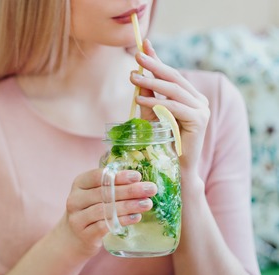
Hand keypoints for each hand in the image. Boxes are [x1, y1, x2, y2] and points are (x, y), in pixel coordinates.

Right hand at [60, 168, 155, 256]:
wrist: (73, 238)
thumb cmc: (90, 211)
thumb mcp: (94, 195)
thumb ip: (111, 186)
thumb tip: (140, 180)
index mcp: (79, 183)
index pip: (98, 176)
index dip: (118, 176)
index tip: (138, 176)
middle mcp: (75, 199)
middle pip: (104, 193)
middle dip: (130, 190)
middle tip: (151, 189)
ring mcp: (77, 218)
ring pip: (105, 210)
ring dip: (129, 206)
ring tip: (147, 204)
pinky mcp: (84, 234)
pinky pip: (105, 226)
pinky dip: (122, 221)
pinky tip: (136, 217)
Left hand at [130, 39, 209, 170]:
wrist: (176, 169)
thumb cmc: (163, 144)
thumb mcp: (152, 115)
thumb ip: (147, 96)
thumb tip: (136, 75)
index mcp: (190, 97)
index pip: (172, 74)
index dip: (158, 59)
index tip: (144, 44)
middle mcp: (199, 100)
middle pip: (174, 78)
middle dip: (154, 65)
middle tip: (137, 56)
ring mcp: (201, 110)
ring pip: (173, 90)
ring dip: (151, 82)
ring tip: (132, 77)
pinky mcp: (199, 121)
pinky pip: (173, 107)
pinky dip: (156, 102)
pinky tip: (139, 100)